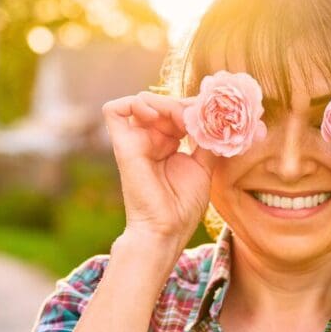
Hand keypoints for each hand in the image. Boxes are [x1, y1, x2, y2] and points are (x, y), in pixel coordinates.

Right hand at [102, 91, 216, 244]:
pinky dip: (135, 104)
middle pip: (163, 103)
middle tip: (202, 118)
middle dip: (184, 105)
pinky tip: (156, 115)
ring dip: (166, 104)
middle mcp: (149, 139)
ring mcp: (135, 141)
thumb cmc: (183, 206)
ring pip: (144, 101)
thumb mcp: (204, 166)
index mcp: (167, 144)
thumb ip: (207, 140)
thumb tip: (216, 117)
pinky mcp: (122, 145)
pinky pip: (114, 110)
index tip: (214, 117)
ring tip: (183, 121)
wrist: (166, 230)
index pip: (177, 111)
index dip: (194, 109)